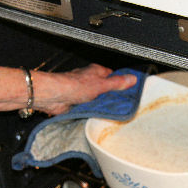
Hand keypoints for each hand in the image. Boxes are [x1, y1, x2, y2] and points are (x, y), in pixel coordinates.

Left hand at [0, 63, 137, 114]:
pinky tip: (98, 116)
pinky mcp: (77, 103)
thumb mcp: (102, 85)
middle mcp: (89, 80)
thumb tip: (132, 79)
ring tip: (112, 112)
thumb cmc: (74, 85)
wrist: (55, 96)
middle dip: (112, 97)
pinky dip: (94, 112)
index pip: (113, 76)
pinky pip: (90, 108)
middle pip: (106, 89)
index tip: (131, 91)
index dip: (122, 83)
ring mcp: (83, 92)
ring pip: (98, 99)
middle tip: (123, 105)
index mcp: (96, 71)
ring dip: (102, 105)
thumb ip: (117, 83)